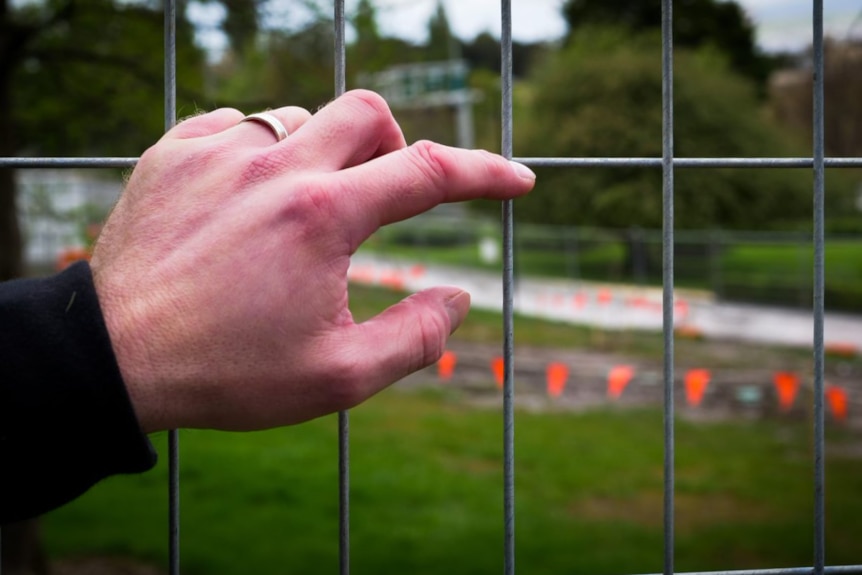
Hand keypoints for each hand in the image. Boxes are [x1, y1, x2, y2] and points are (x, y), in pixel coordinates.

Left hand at [90, 90, 534, 432]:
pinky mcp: (173, 151)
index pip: (429, 171)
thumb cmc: (227, 372)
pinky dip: (261, 151)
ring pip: (301, 118)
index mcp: (323, 216)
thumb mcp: (338, 377)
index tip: (518, 179)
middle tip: (384, 195)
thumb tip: (458, 297)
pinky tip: (249, 198)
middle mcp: (274, 166)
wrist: (113, 359)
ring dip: (324, 156)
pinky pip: (238, 123)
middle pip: (368, 112)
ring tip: (305, 212)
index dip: (485, 172)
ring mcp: (219, 152)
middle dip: (395, 147)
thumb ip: (416, 336)